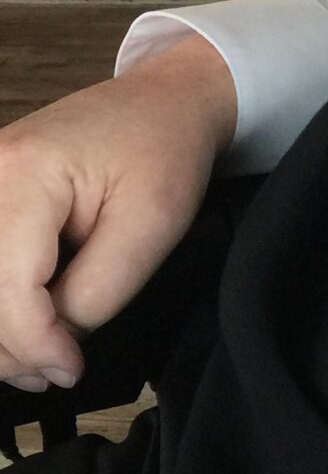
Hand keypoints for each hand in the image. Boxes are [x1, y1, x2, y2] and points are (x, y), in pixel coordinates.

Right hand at [0, 34, 236, 391]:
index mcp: (25, 171)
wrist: (162, 103)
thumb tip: (53, 346)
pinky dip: (1, 304)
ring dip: (1, 331)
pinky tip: (30, 325)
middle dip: (12, 346)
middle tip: (58, 370)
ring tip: (45, 354)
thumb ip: (96, 294)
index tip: (71, 370)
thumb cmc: (165, 151)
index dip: (35, 343)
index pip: (7, 287)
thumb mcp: (152, 226)